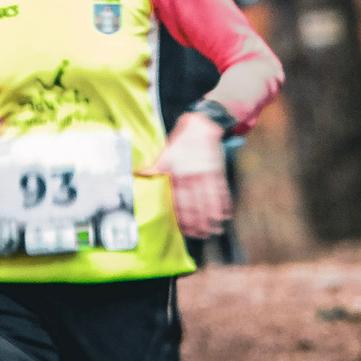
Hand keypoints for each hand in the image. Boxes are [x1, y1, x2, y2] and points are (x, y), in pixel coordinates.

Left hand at [140, 113, 228, 237]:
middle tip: (201, 234)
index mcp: (178, 173)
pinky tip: (224, 214)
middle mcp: (193, 175)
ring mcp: (207, 174)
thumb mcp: (164, 154)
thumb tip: (136, 174)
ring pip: (210, 199)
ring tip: (213, 229)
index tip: (184, 228)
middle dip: (199, 220)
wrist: (200, 125)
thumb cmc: (180, 143)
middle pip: (196, 202)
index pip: (180, 199)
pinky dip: (223, 203)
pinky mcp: (217, 171)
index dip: (183, 215)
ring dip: (212, 216)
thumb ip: (152, 168)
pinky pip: (221, 190)